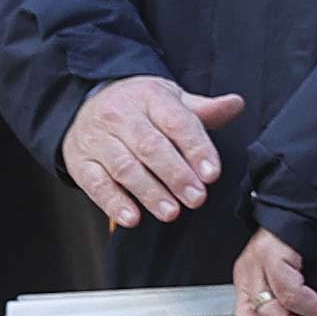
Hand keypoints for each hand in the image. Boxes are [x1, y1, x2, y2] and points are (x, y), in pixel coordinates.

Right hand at [64, 77, 246, 228]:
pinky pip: (95, 183)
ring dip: (149, 192)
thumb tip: (236, 104)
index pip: (177, 122)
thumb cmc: (140, 108)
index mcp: (150, 98)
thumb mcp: (171, 100)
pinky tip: (132, 218)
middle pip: (151, 147)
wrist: (86, 103)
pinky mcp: (80, 162)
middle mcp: (120, 116)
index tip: (212, 174)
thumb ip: (203, 110)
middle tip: (196, 198)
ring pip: (124, 167)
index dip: (196, 149)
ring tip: (172, 212)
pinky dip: (113, 202)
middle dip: (176, 175)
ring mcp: (97, 139)